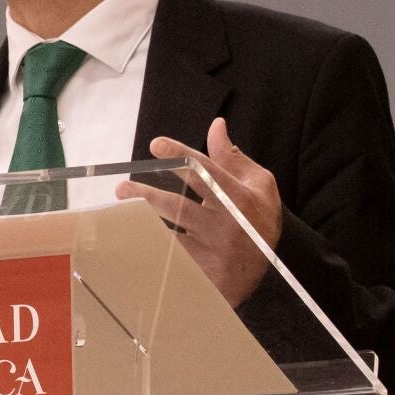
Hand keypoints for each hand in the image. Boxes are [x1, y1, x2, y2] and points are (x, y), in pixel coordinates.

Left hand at [115, 118, 282, 306]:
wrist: (274, 269)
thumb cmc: (259, 217)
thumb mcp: (257, 184)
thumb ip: (231, 157)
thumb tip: (216, 126)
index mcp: (238, 198)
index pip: (205, 172)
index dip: (180, 156)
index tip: (156, 144)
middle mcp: (225, 223)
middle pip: (180, 206)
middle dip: (147, 195)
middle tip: (122, 187)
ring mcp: (213, 248)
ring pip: (171, 232)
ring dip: (142, 218)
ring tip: (121, 208)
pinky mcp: (203, 269)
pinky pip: (171, 254)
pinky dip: (151, 242)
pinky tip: (131, 234)